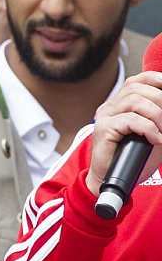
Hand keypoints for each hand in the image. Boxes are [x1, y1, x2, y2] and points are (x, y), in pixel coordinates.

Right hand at [85, 71, 161, 195]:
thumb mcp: (153, 134)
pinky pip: (130, 120)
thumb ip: (160, 121)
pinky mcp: (104, 129)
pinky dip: (148, 128)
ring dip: (157, 116)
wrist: (114, 181)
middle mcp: (110, 107)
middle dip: (160, 101)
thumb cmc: (134, 159)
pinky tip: (155, 139)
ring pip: (135, 101)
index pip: (135, 81)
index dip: (154, 79)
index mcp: (119, 104)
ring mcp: (105, 116)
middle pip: (137, 89)